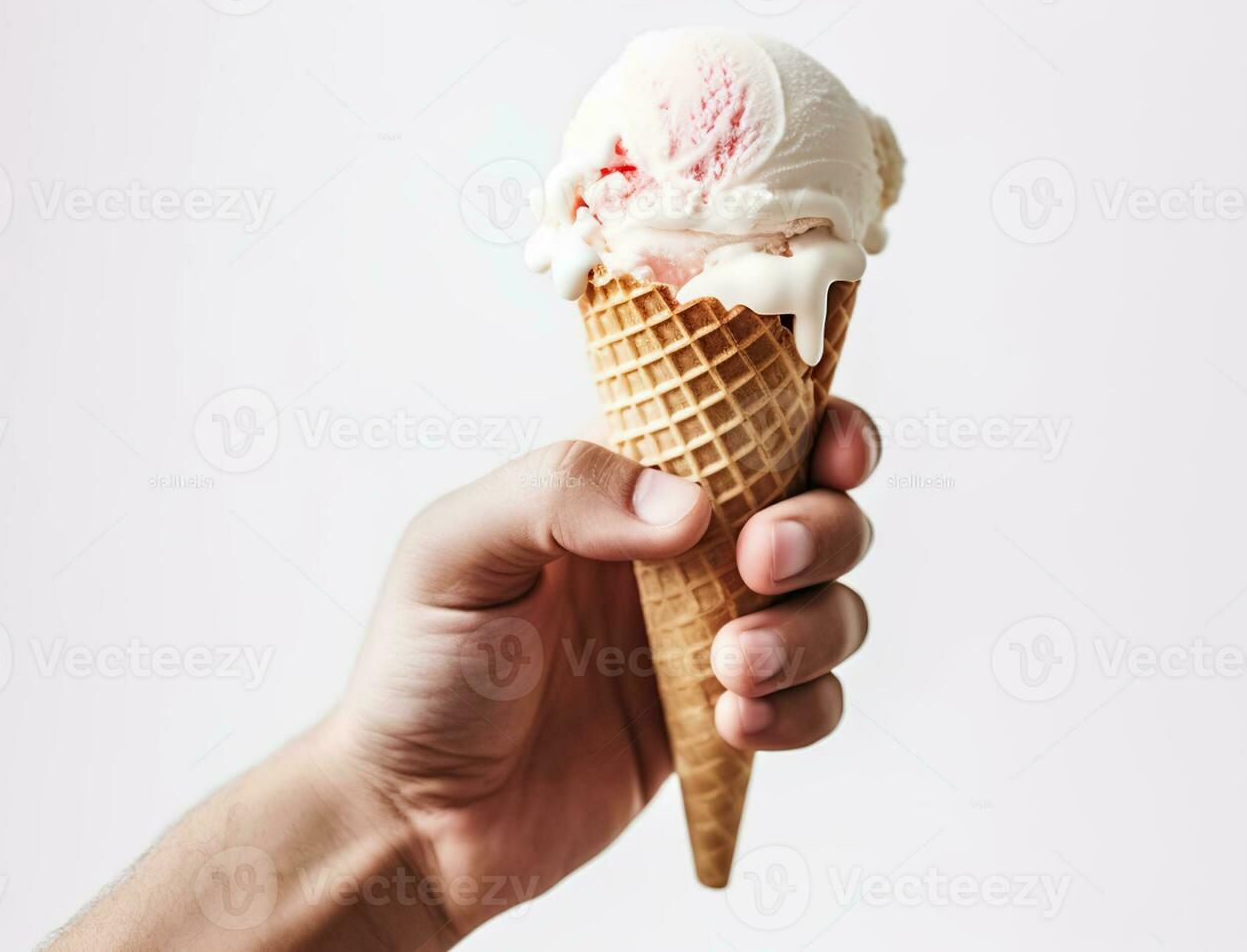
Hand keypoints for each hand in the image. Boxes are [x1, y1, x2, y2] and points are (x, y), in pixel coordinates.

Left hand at [326, 397, 880, 940]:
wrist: (415, 821)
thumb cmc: (419, 672)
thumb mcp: (456, 552)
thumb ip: (560, 493)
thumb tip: (692, 505)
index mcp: (627, 487)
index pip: (749, 426)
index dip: (816, 426)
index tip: (830, 453)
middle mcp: (684, 555)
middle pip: (820, 513)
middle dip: (820, 531)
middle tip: (760, 564)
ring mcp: (709, 640)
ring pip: (831, 609)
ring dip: (808, 631)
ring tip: (730, 668)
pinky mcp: (722, 724)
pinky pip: (815, 705)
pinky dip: (800, 711)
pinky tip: (730, 724)